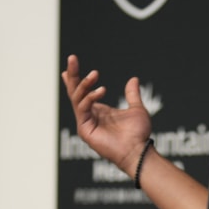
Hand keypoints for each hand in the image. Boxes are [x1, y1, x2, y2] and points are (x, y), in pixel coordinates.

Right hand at [62, 54, 152, 169]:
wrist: (138, 150)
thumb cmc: (138, 134)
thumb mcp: (136, 109)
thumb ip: (132, 95)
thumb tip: (133, 79)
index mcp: (98, 111)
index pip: (82, 92)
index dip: (75, 78)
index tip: (70, 64)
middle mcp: (89, 116)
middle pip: (74, 92)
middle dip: (72, 75)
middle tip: (72, 58)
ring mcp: (85, 123)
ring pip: (76, 98)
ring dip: (84, 84)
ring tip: (95, 74)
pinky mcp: (85, 130)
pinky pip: (82, 109)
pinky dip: (89, 98)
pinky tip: (101, 91)